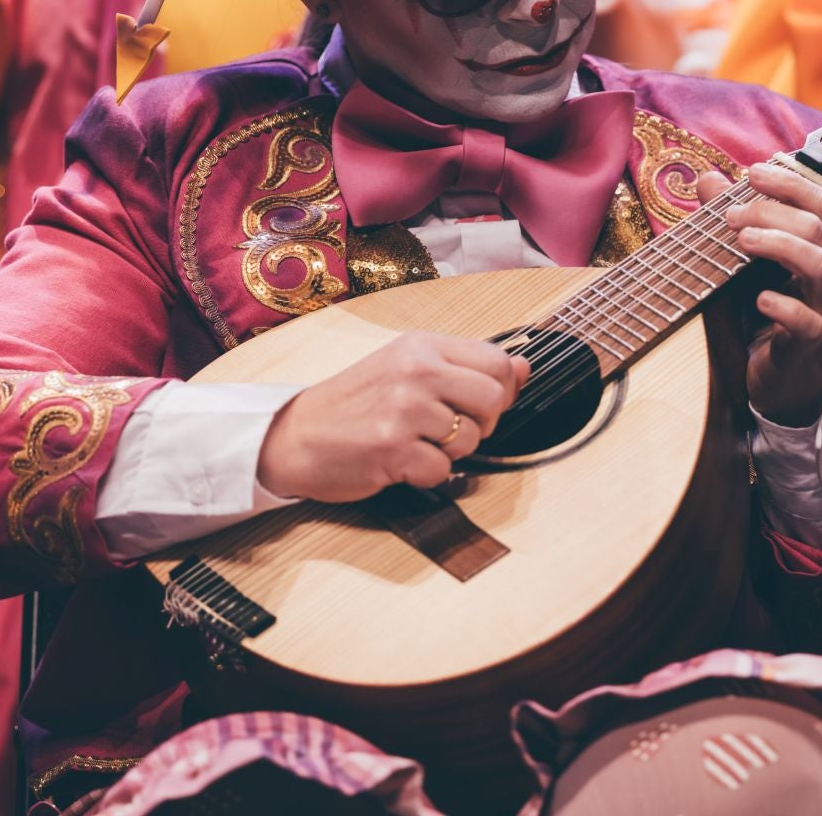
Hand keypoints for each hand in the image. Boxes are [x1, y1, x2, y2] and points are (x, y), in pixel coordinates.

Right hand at [255, 332, 529, 503]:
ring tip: (415, 443)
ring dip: (450, 453)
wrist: (296, 435)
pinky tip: (402, 462)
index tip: (482, 404)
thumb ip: (465, 367)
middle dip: (483, 424)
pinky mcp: (393, 449)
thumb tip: (525, 367)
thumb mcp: (407, 368)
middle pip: (493, 400)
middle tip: (450, 430)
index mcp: (421, 346)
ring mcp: (404, 410)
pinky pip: (444, 471)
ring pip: (471, 439)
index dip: (503, 390)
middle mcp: (415, 371)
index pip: (498, 361)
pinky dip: (428, 476)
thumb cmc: (354, 404)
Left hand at [700, 163, 821, 427]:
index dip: (791, 183)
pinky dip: (782, 305)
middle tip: (732, 214)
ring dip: (779, 245)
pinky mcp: (813, 342)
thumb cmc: (773, 310)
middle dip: (771, 213)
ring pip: (818, 265)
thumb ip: (736, 220)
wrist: (787, 377)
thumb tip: (706, 178)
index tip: (753, 172)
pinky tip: (758, 299)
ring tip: (742, 241)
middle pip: (816, 227)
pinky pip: (806, 320)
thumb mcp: (753, 261)